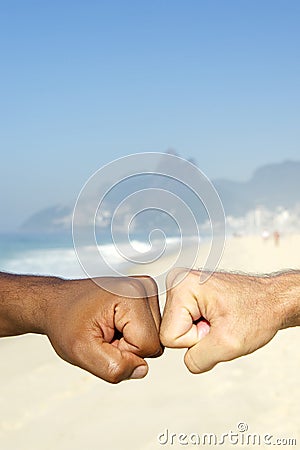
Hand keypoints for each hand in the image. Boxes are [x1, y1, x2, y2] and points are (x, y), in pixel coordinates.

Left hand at [45, 276, 162, 382]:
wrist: (58, 302)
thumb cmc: (66, 322)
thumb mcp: (81, 352)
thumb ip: (113, 367)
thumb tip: (143, 369)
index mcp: (132, 296)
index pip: (149, 346)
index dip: (124, 353)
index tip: (102, 339)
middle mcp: (144, 287)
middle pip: (155, 342)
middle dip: (128, 347)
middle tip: (103, 335)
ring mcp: (146, 289)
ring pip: (154, 337)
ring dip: (129, 342)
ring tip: (107, 329)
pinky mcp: (145, 295)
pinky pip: (150, 330)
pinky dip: (132, 334)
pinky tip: (114, 324)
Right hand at [160, 268, 282, 372]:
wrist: (273, 300)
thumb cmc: (258, 311)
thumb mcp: (228, 345)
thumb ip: (198, 359)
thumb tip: (186, 361)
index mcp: (181, 286)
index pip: (169, 337)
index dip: (196, 340)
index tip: (217, 326)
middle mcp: (178, 281)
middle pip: (171, 331)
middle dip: (198, 335)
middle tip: (221, 323)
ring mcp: (184, 286)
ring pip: (178, 329)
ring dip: (201, 332)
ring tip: (221, 319)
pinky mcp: (190, 293)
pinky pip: (185, 323)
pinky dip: (203, 326)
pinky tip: (218, 317)